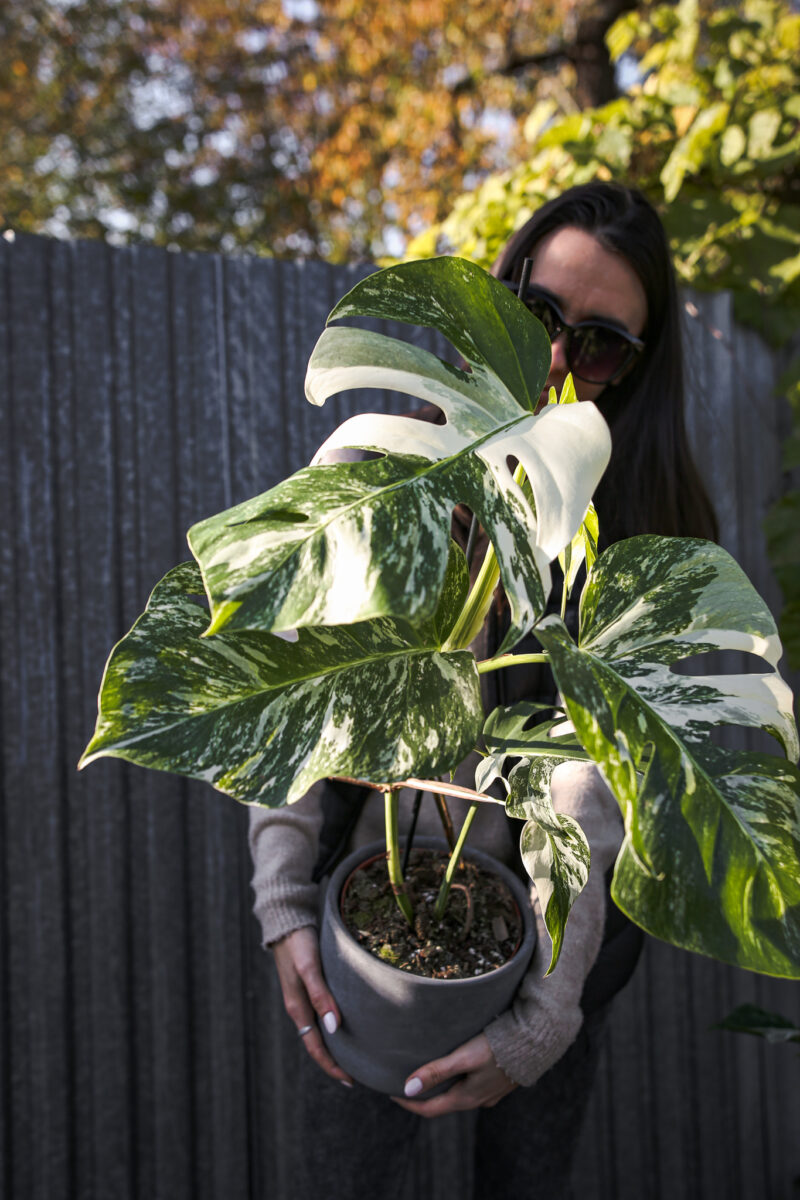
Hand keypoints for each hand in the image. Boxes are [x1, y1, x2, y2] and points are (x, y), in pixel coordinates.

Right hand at [271, 926, 353, 1085]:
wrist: (288, 921)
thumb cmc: (299, 944)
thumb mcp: (310, 968)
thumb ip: (320, 996)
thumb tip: (333, 1028)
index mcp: (297, 1008)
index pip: (315, 1047)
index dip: (331, 1066)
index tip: (350, 1081)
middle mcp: (300, 1007)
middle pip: (317, 1043)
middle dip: (335, 1061)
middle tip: (358, 1074)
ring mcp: (303, 998)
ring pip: (319, 1030)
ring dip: (335, 1045)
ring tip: (356, 1055)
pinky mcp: (309, 987)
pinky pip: (321, 1015)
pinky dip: (333, 1026)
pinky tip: (346, 1024)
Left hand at [392, 1033, 516, 1116]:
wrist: (536, 1043)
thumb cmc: (498, 1047)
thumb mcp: (465, 1057)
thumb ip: (437, 1071)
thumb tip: (409, 1088)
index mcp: (467, 1098)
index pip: (429, 1109)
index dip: (408, 1104)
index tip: (390, 1093)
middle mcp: (478, 1100)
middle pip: (444, 1102)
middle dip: (424, 1095)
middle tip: (405, 1082)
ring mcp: (490, 1093)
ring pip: (459, 1095)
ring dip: (442, 1087)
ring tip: (428, 1073)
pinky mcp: (500, 1082)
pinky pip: (473, 1087)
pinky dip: (458, 1081)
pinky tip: (458, 1069)